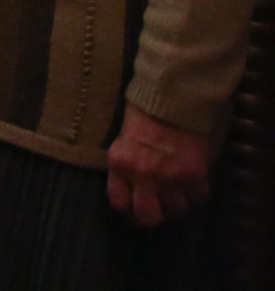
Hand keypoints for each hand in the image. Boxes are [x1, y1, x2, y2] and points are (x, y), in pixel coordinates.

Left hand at [108, 104, 210, 225]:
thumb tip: (133, 190)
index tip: (133, 212)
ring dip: (177, 205)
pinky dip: (195, 195)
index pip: (119, 202)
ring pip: (176, 211)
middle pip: (148, 217)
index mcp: (120, 163)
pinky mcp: (194, 174)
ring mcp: (170, 176)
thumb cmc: (145, 112)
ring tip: (176, 194)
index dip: (128, 212)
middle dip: (153, 218)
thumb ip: (127, 166)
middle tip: (157, 211)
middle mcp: (143, 174)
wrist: (174, 97)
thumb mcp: (124, 138)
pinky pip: (196, 198)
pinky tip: (191, 185)